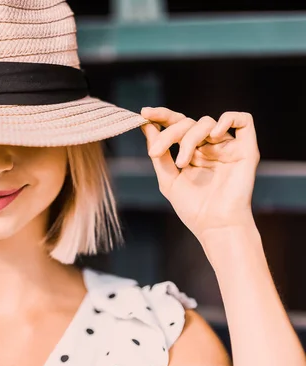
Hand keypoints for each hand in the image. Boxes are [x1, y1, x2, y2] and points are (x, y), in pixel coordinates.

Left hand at [140, 107, 259, 239]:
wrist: (215, 226)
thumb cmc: (193, 208)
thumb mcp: (168, 179)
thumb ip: (160, 154)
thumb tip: (146, 126)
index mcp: (191, 150)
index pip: (177, 124)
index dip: (161, 115)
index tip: (145, 113)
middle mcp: (209, 145)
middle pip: (188, 122)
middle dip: (169, 133)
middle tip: (156, 151)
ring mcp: (227, 146)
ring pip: (206, 122)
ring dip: (189, 138)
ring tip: (183, 163)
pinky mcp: (246, 149)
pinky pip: (244, 120)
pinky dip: (227, 120)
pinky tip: (213, 135)